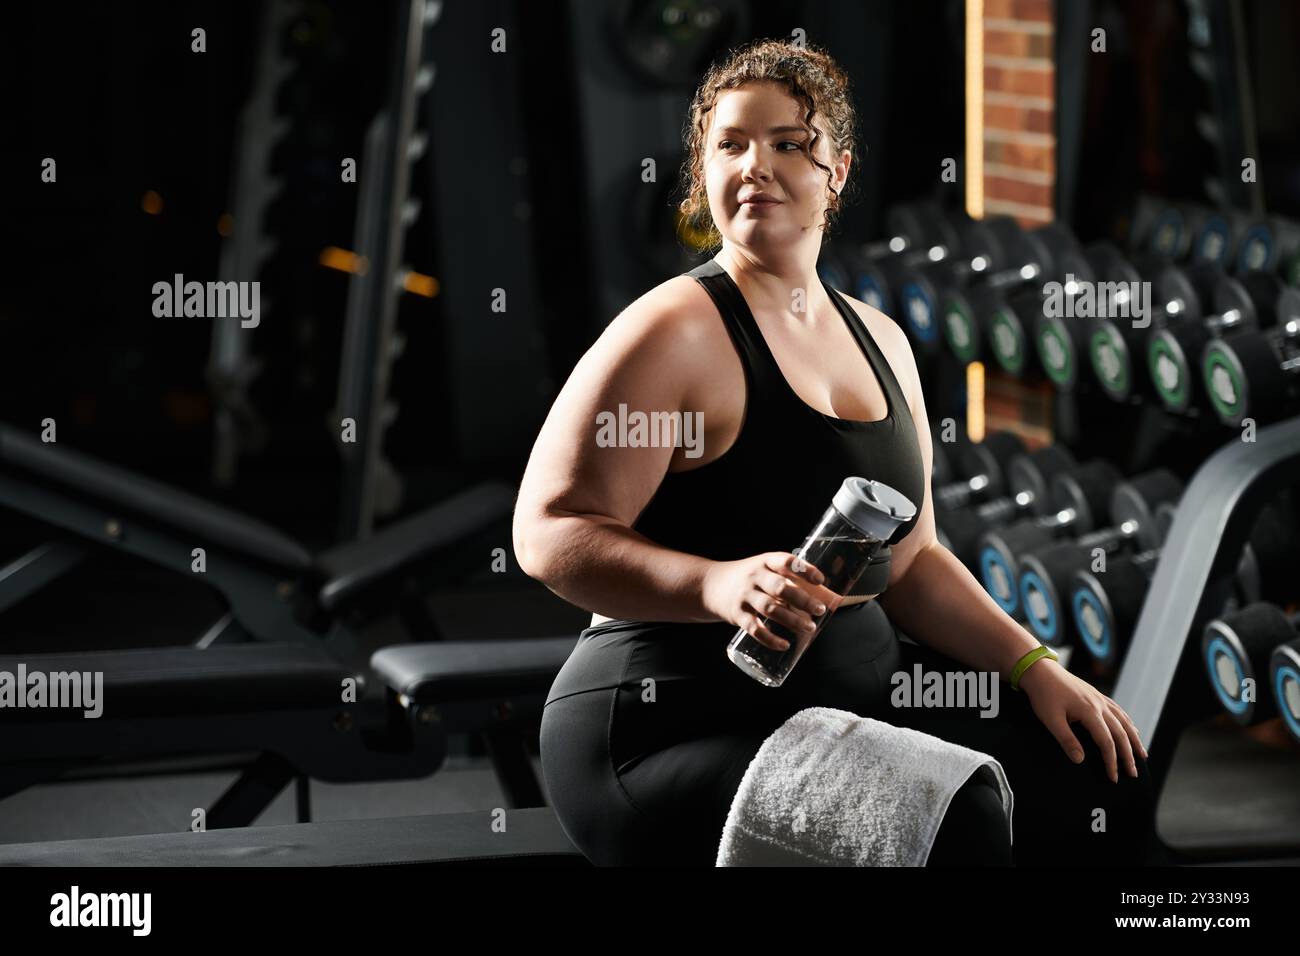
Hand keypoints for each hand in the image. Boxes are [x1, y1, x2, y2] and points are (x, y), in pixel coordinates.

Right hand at [702, 552, 842, 652]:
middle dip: (803, 599)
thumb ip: (787, 580)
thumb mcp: (763, 569)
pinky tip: (784, 644)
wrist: (709, 585)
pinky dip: (770, 638)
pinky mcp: (736, 614)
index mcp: (765, 562)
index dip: (804, 569)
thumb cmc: (748, 578)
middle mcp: (754, 576)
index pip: (786, 561)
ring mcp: (744, 595)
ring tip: (809, 627)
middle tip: (820, 610)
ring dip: (792, 619)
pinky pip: (754, 628)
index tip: (820, 580)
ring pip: (770, 608)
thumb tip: (823, 597)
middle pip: (781, 587)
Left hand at [1018, 659, 1148, 782]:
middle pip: (1121, 734)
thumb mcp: (1050, 719)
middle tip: (1133, 774)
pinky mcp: (1096, 695)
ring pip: (1124, 722)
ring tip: (1142, 756)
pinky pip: (1118, 711)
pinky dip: (1128, 723)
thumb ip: (1066, 740)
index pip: (1107, 742)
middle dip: (1128, 756)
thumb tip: (1080, 760)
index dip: (1112, 761)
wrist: (1040, 670)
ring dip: (1134, 740)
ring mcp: (1100, 699)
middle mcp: (1100, 705)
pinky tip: (1132, 730)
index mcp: (1090, 712)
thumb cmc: (1043, 695)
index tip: (1113, 777)